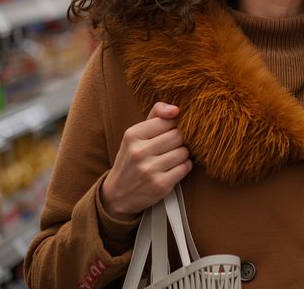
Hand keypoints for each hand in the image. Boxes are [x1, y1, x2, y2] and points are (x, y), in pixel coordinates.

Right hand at [101, 102, 192, 220]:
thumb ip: (156, 116)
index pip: (168, 121)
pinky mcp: (160, 185)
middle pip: (178, 136)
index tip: (168, 132)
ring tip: (170, 159)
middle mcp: (139, 152)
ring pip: (184, 152)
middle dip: (179, 141)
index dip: (173, 126)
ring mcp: (149, 170)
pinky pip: (186, 167)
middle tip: (170, 147)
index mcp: (132, 135)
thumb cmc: (132, 159)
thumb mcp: (136, 135)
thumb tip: (176, 109)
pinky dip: (184, 167)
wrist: (117, 195)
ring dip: (182, 155)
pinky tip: (173, 169)